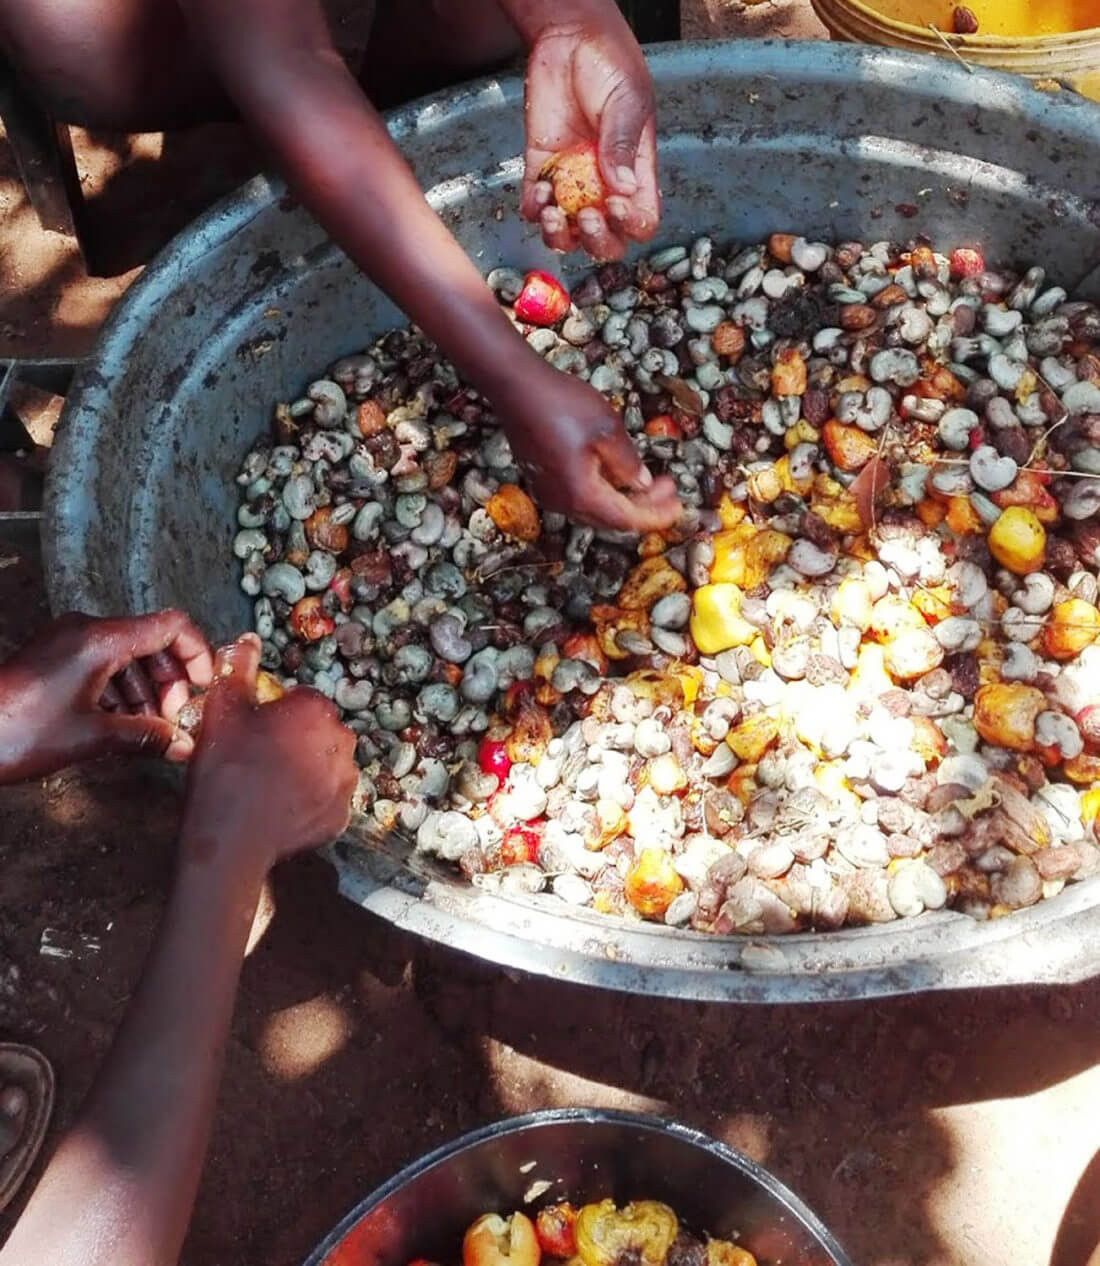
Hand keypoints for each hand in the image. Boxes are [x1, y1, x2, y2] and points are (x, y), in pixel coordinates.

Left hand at [0, 611, 212, 783]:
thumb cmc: (16, 731)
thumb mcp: (93, 738)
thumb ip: (146, 737)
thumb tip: (184, 745)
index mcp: (100, 639)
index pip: (170, 625)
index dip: (197, 653)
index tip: (203, 685)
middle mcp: (85, 630)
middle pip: (151, 640)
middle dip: (171, 680)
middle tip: (175, 719)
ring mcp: (67, 642)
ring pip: (127, 655)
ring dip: (147, 690)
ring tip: (150, 728)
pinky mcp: (54, 658)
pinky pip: (102, 663)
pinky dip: (120, 689)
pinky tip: (121, 723)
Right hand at [181, 635, 356, 873]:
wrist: (229, 837)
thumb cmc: (225, 767)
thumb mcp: (223, 708)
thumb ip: (238, 667)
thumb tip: (248, 639)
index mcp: (318, 709)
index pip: (300, 700)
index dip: (275, 714)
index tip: (252, 732)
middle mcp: (343, 741)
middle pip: (318, 731)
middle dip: (294, 740)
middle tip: (258, 758)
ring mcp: (345, 782)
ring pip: (325, 765)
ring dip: (305, 769)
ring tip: (268, 784)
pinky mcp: (341, 817)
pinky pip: (326, 800)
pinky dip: (309, 802)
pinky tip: (280, 807)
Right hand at [498, 361, 680, 531]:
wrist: (515, 386)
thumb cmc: (561, 403)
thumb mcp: (607, 429)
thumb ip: (628, 463)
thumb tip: (642, 484)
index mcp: (582, 494)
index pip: (627, 519)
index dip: (656, 516)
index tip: (678, 506)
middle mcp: (563, 502)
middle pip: (611, 519)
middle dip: (644, 506)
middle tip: (669, 488)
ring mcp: (550, 493)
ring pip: (596, 509)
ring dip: (625, 498)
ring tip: (650, 480)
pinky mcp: (544, 480)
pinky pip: (580, 497)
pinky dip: (605, 491)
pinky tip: (618, 473)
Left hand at [521, 12, 658, 258]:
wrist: (569, 39)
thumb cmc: (609, 64)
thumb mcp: (626, 101)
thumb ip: (622, 144)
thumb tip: (623, 187)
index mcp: (636, 173)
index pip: (641, 219)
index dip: (630, 225)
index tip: (615, 205)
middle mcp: (604, 185)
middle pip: (606, 240)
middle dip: (597, 240)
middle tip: (587, 216)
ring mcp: (571, 182)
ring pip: (569, 235)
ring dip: (561, 235)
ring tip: (555, 212)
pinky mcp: (541, 170)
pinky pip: (536, 208)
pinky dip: (535, 211)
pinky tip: (539, 191)